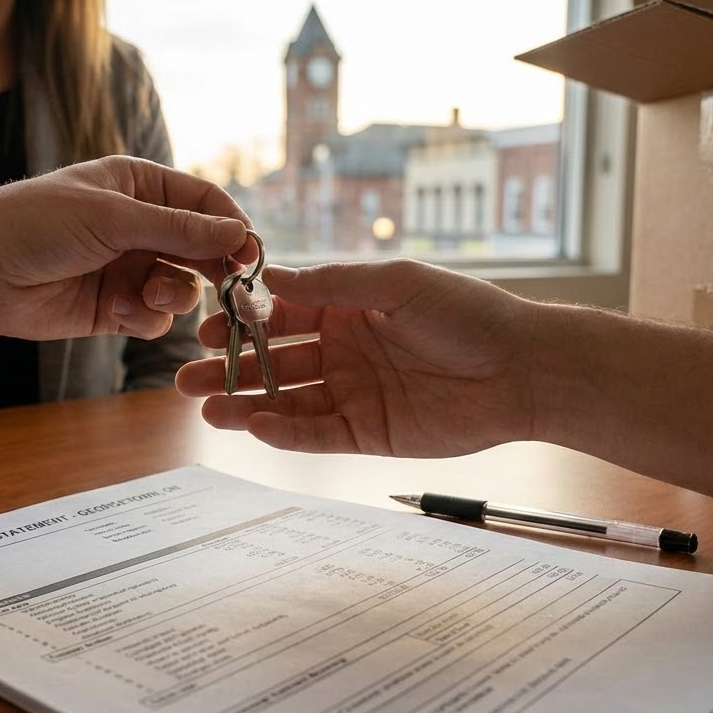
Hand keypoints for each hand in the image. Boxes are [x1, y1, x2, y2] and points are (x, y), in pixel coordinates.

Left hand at [0, 156, 256, 340]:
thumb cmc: (35, 224)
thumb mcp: (112, 218)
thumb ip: (178, 229)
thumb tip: (239, 233)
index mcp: (138, 185)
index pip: (204, 201)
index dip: (231, 226)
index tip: (252, 252)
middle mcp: (139, 226)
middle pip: (201, 248)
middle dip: (215, 270)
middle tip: (235, 293)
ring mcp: (128, 268)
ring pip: (182, 288)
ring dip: (173, 295)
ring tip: (149, 296)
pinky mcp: (114, 308)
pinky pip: (154, 317)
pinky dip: (143, 318)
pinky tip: (117, 313)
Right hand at [175, 259, 537, 456]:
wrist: (525, 370)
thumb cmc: (470, 314)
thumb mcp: (398, 283)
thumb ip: (335, 284)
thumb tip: (273, 279)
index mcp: (348, 308)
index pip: (281, 315)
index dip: (243, 323)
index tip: (208, 327)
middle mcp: (344, 350)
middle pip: (273, 362)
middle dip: (230, 369)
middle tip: (187, 377)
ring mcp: (354, 393)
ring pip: (286, 401)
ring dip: (246, 404)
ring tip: (206, 408)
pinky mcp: (369, 433)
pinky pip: (317, 434)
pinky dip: (285, 432)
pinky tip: (256, 425)